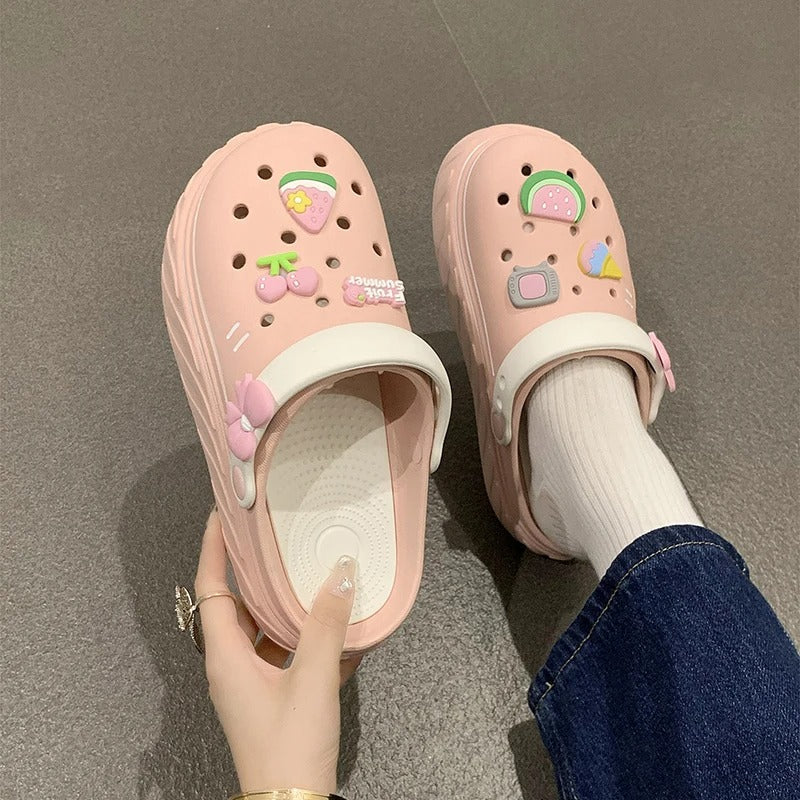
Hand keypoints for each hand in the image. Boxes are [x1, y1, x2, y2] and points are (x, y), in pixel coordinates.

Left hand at [195, 510, 360, 793]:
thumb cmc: (288, 749)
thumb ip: (326, 624)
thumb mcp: (312, 680)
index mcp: (226, 657)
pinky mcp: (272, 697)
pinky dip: (305, 637)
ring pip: (262, 628)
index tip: (224, 516)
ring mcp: (251, 683)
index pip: (211, 588)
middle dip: (253, 570)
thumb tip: (341, 574)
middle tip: (273, 538)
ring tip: (309, 575)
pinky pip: (284, 654)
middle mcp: (231, 666)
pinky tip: (339, 628)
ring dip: (283, 603)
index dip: (214, 548)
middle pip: (236, 604)